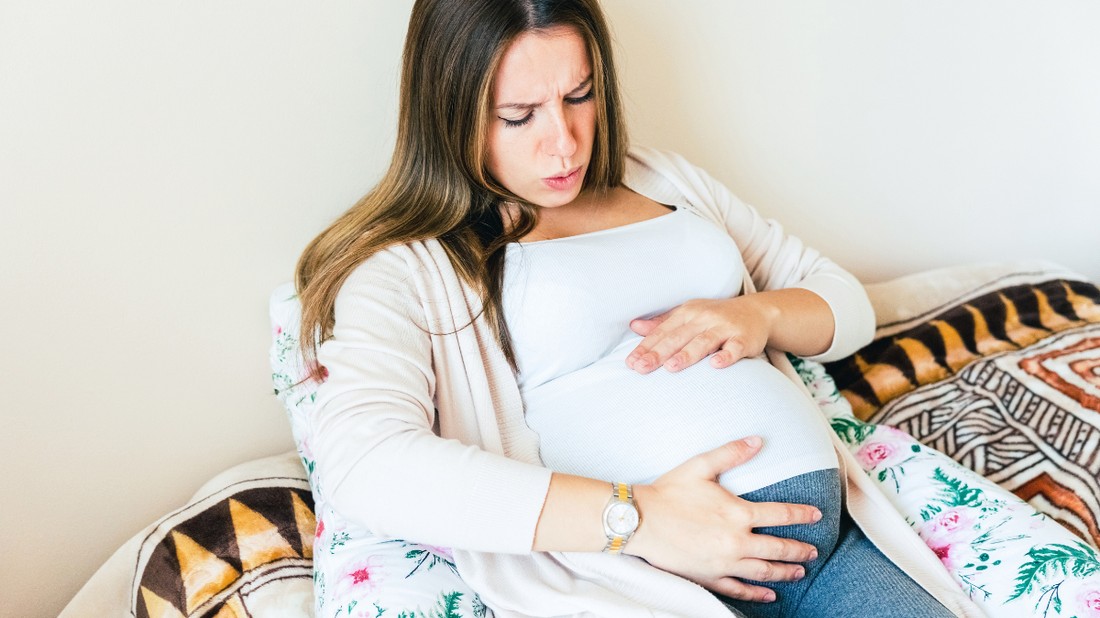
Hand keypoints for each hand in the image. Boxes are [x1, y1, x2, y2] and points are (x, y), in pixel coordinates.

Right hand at [625, 437, 821, 601]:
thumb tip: (758, 440)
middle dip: (800, 550)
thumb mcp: (700, 466)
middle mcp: (736, 542)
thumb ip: (731, 453)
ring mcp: (724, 563)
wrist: (640, 521)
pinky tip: (770, 593)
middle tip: (814, 551)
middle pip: (779, 548)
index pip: (781, 514)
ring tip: (800, 572)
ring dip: (786, 571)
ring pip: (765, 571)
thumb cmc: (668, 492)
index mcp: (737, 513)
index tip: (817, 515)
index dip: (802, 514)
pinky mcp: (709, 577)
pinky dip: (758, 592)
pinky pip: (740, 589)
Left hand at [626, 296, 776, 373]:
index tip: (631, 363)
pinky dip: (726, 356)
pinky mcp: (744, 338)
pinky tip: (716, 366)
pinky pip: (734, 348)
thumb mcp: (689, 314)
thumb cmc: (716, 317)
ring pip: (703, 342)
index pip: (663, 332)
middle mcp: (704, 318)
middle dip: (659, 353)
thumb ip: (663, 322)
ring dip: (687, 354)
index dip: (646, 347)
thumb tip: (634, 326)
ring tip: (671, 368)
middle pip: (678, 337)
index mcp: (688, 313)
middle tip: (642, 368)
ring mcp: (725, 327)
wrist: (757, 311)